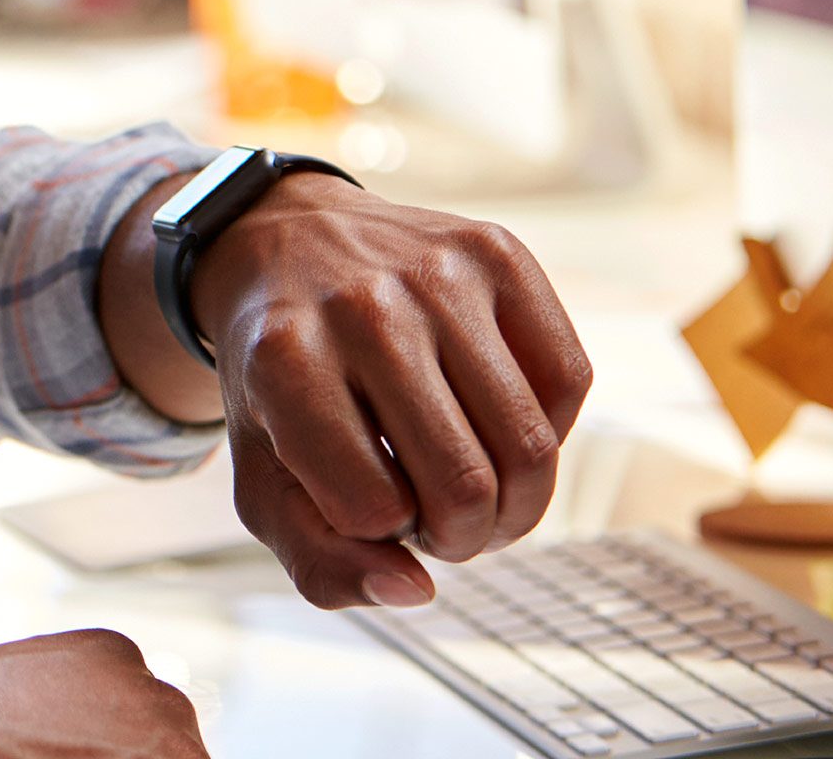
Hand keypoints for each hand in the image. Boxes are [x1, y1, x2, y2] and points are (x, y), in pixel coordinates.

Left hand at [187, 173, 592, 608]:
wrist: (284, 243)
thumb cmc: (277, 380)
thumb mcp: (263, 477)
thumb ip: (319, 562)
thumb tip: (414, 590)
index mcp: (285, 362)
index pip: (374, 510)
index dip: (382, 534)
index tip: (369, 506)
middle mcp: (362, 308)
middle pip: (465, 486)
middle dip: (462, 537)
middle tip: (437, 519)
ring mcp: (436, 272)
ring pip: (530, 446)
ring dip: (514, 501)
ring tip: (470, 487)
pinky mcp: (497, 252)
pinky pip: (569, 381)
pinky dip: (549, 430)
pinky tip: (496, 423)